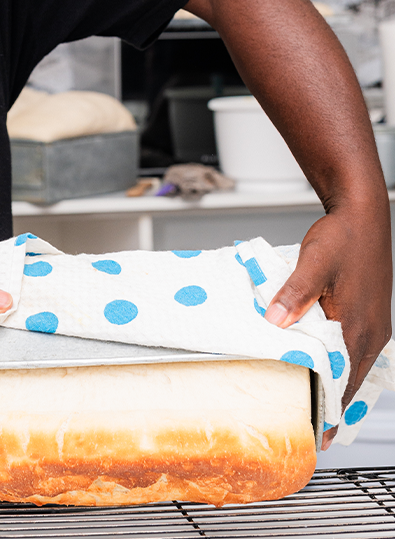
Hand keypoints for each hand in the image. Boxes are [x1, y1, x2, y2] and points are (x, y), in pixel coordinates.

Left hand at [265, 205, 391, 448]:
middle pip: (350, 380)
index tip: (319, 433)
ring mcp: (372, 324)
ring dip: (334, 385)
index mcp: (359, 325)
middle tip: (313, 428)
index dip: (330, 408)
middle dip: (331, 404)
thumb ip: (294, 294)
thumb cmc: (342, 238)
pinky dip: (338, 364)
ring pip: (352, 366)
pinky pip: (353, 350)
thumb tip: (276, 322)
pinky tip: (323, 368)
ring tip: (315, 405)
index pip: (345, 380)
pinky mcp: (368, 315)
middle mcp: (371, 330)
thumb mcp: (313, 264)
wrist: (362, 216)